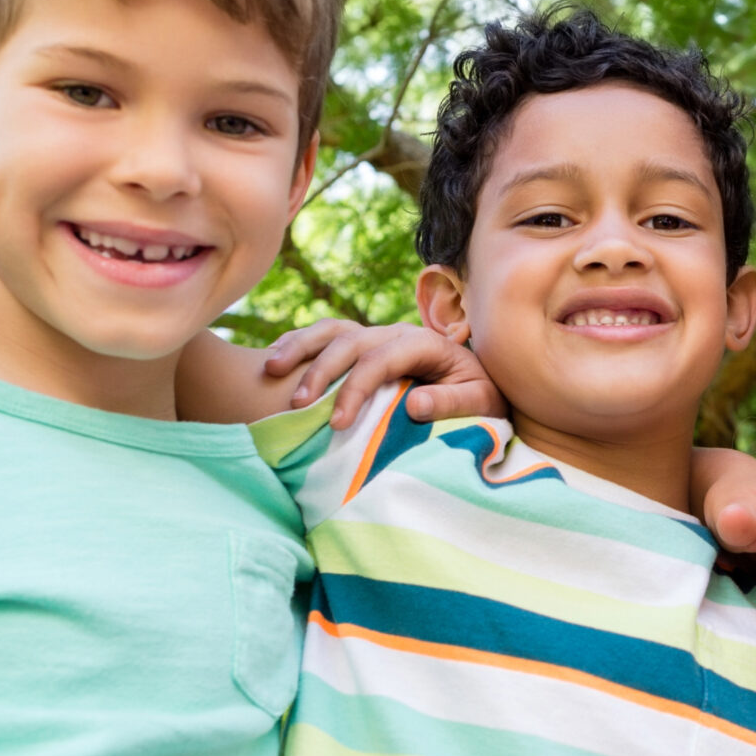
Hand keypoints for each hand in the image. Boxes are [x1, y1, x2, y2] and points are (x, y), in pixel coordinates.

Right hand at [266, 320, 502, 427]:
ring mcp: (379, 336)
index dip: (356, 389)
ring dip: (300, 347)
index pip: (380, 360)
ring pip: (332, 331)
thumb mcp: (482, 403)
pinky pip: (328, 336)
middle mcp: (397, 333)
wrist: (486, 384)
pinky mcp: (366, 346)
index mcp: (425, 343)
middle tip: (296, 406)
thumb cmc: (485, 398)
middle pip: (349, 342)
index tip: (338, 424)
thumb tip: (413, 406)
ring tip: (269, 369)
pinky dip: (301, 344)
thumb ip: (452, 403)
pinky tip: (276, 359)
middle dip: (319, 371)